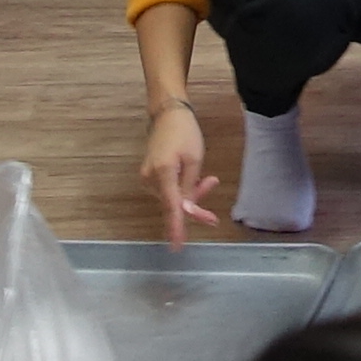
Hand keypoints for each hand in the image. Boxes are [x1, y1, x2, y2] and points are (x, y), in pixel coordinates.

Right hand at [137, 97, 210, 245]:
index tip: (177, 246)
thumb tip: (185, 211)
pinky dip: (182, 189)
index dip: (176, 227)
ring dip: (190, 195)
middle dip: (193, 208)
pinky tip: (198, 181)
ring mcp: (147, 177)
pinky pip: (167, 190)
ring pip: (171, 198)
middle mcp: (150, 178)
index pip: (170, 207)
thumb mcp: (194, 159)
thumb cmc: (185, 132)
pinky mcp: (149, 175)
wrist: (167, 114)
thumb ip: (189, 187)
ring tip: (209, 181)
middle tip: (212, 218)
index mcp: (162, 173)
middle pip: (172, 204)